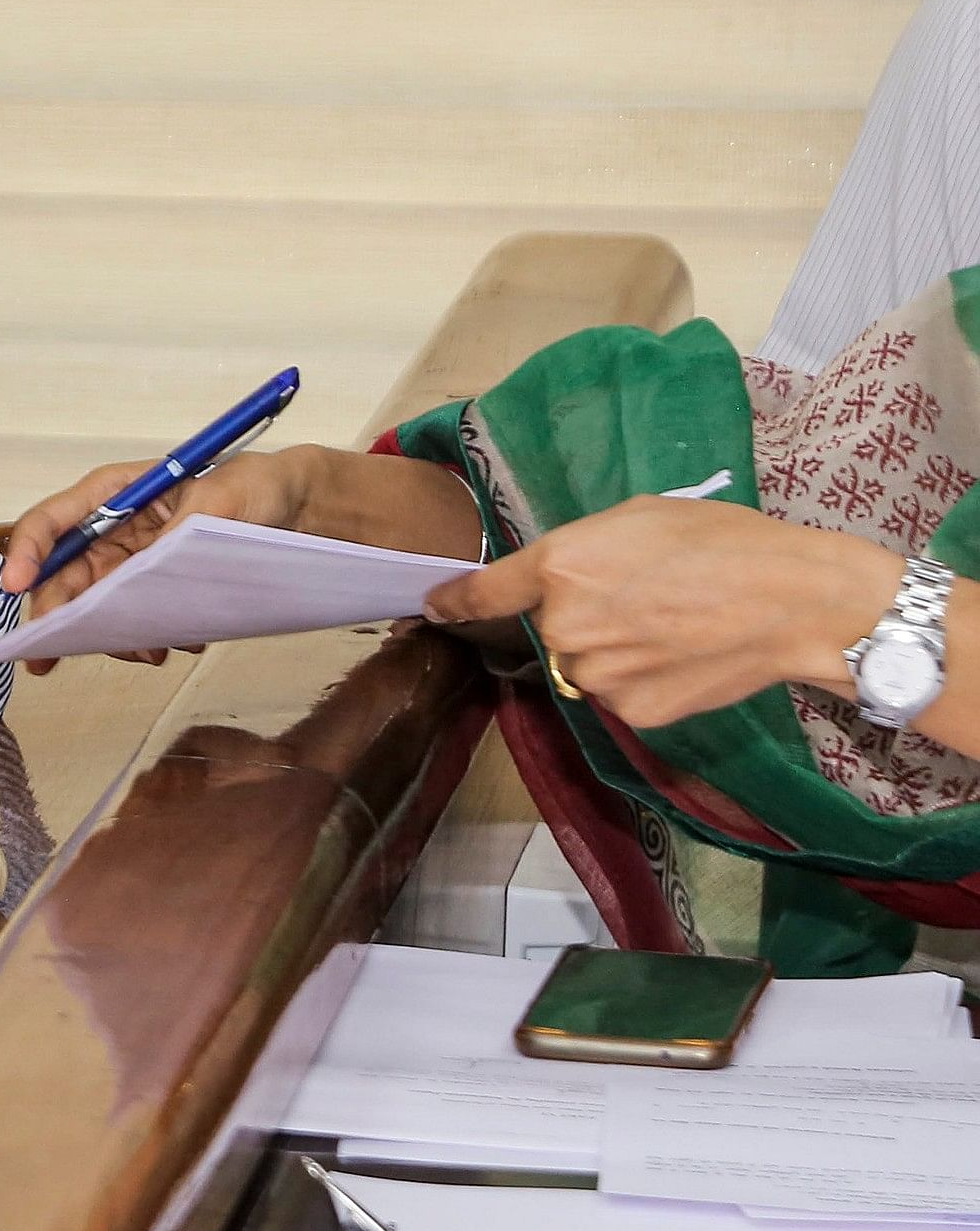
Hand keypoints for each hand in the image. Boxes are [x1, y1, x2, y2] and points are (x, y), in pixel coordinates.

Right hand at [0, 450, 320, 670]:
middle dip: (55, 615)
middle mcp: (113, 530)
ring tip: (146, 652)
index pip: (52, 521)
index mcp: (115, 494)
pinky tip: (171, 646)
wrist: (301, 511)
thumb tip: (139, 569)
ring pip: (92, 608)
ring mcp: (131, 564)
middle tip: (49, 655)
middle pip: (62, 576)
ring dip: (107, 636)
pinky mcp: (153, 591)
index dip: (26, 552)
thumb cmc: (258, 486)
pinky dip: (142, 641)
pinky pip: (129, 622)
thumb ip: (174, 533)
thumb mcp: (221, 499)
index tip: (14, 588)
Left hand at [424, 496, 901, 726]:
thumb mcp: (639, 518)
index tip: (433, 609)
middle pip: (552, 630)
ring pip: (585, 667)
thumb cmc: (725, 543)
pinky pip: (620, 697)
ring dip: (613, 654)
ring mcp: (596, 675)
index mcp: (560, 566)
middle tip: (647, 599)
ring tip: (675, 628)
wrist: (796, 601)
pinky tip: (686, 659)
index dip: (452, 602)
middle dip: (585, 619)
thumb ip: (582, 551)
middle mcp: (564, 626)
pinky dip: (644, 682)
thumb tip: (556, 580)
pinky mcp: (632, 712)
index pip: (483, 593)